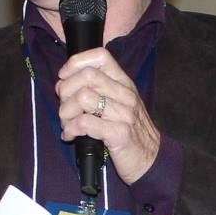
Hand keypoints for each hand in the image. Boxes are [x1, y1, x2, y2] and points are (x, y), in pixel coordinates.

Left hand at [56, 47, 159, 184]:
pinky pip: (84, 122)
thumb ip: (98, 89)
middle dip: (65, 90)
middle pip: (86, 75)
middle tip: (64, 107)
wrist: (151, 158)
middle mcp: (125, 94)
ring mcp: (123, 113)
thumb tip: (65, 82)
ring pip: (82, 97)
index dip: (76, 62)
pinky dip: (70, 129)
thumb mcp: (119, 103)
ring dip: (66, 112)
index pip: (101, 56)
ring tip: (67, 123)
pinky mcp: (118, 133)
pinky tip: (70, 135)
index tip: (64, 77)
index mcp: (124, 83)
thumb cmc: (129, 131)